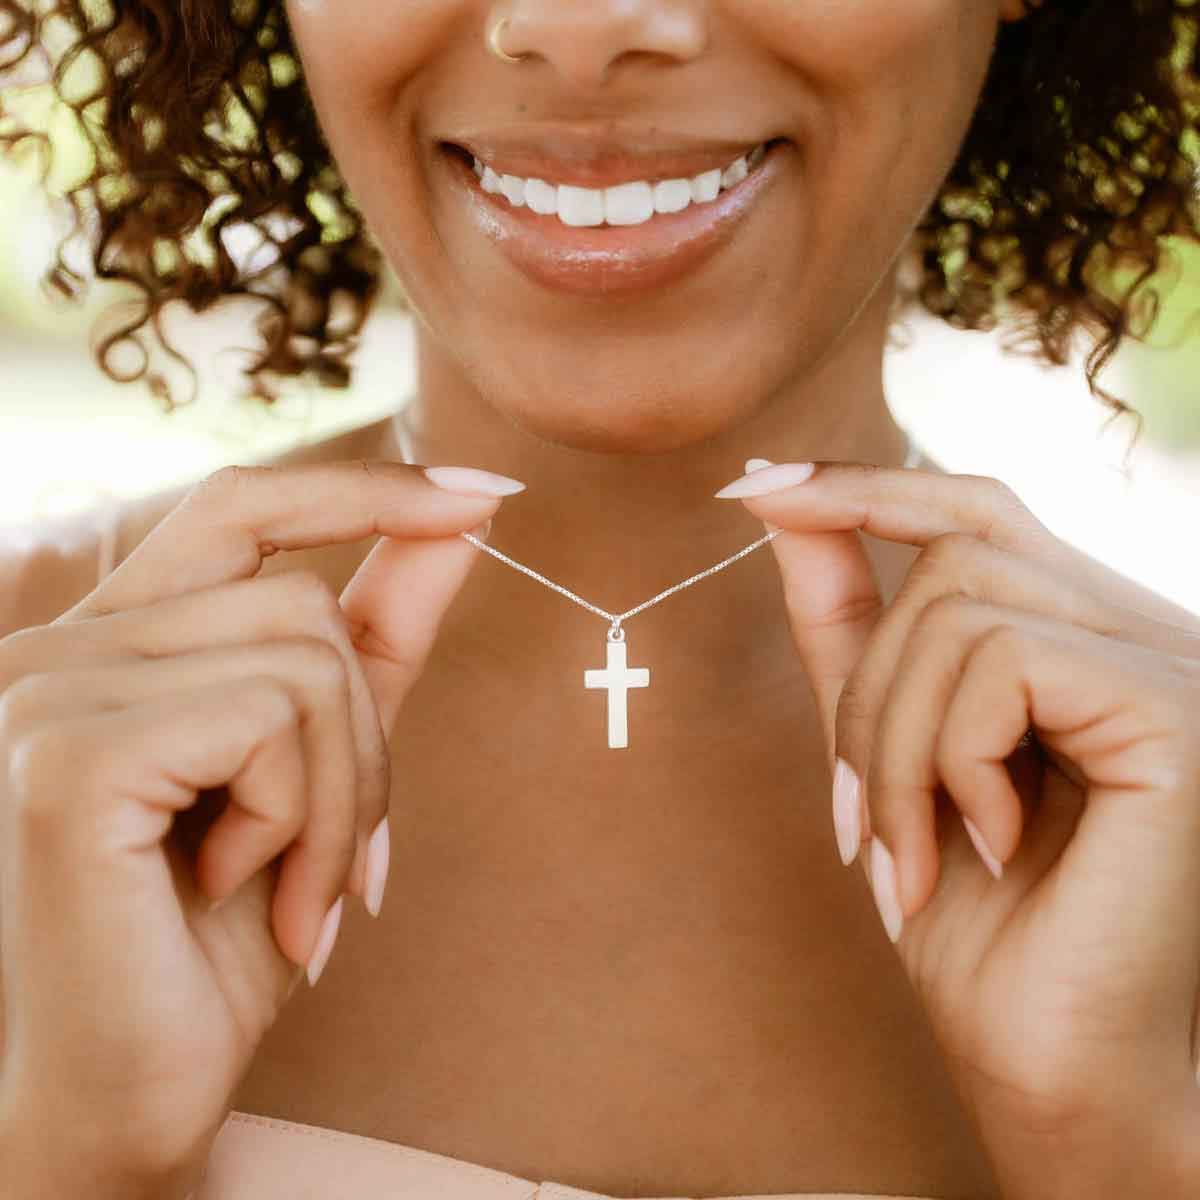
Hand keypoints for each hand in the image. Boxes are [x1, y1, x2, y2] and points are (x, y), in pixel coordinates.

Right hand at [0, 460, 518, 1197]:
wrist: (130, 1093)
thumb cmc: (222, 935)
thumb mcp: (328, 764)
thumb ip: (383, 633)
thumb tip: (466, 519)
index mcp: (113, 644)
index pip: (242, 504)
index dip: (368, 487)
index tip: (487, 491)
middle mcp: (56, 649)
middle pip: (304, 600)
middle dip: (365, 739)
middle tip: (349, 857)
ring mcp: (48, 694)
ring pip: (307, 660)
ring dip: (343, 795)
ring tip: (300, 887)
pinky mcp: (71, 756)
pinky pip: (277, 720)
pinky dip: (307, 820)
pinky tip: (248, 892)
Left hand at [717, 458, 1199, 1197]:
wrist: (1054, 1060)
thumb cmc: (977, 918)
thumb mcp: (884, 745)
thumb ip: (846, 626)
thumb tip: (782, 507)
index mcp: (1083, 633)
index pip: (974, 511)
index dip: (861, 485)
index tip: (749, 487)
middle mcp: (1143, 629)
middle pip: (949, 558)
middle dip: (867, 686)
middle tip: (857, 813)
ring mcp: (1170, 663)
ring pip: (958, 609)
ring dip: (894, 742)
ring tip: (912, 848)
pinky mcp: (1177, 709)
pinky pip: (1001, 664)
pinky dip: (951, 760)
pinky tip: (986, 846)